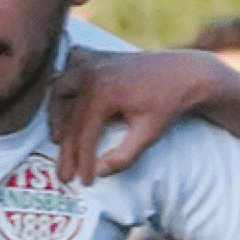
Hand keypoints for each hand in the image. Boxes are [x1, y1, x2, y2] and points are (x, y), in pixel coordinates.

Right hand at [48, 48, 226, 184]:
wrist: (183, 73)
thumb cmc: (167, 104)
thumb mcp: (148, 134)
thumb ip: (123, 157)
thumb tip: (98, 173)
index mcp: (102, 92)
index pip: (84, 134)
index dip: (82, 161)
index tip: (84, 182)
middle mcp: (90, 73)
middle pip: (69, 118)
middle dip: (66, 149)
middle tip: (64, 173)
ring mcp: (91, 61)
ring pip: (60, 90)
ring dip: (56, 114)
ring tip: (58, 139)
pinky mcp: (95, 57)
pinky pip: (70, 70)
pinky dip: (64, 86)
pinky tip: (66, 103)